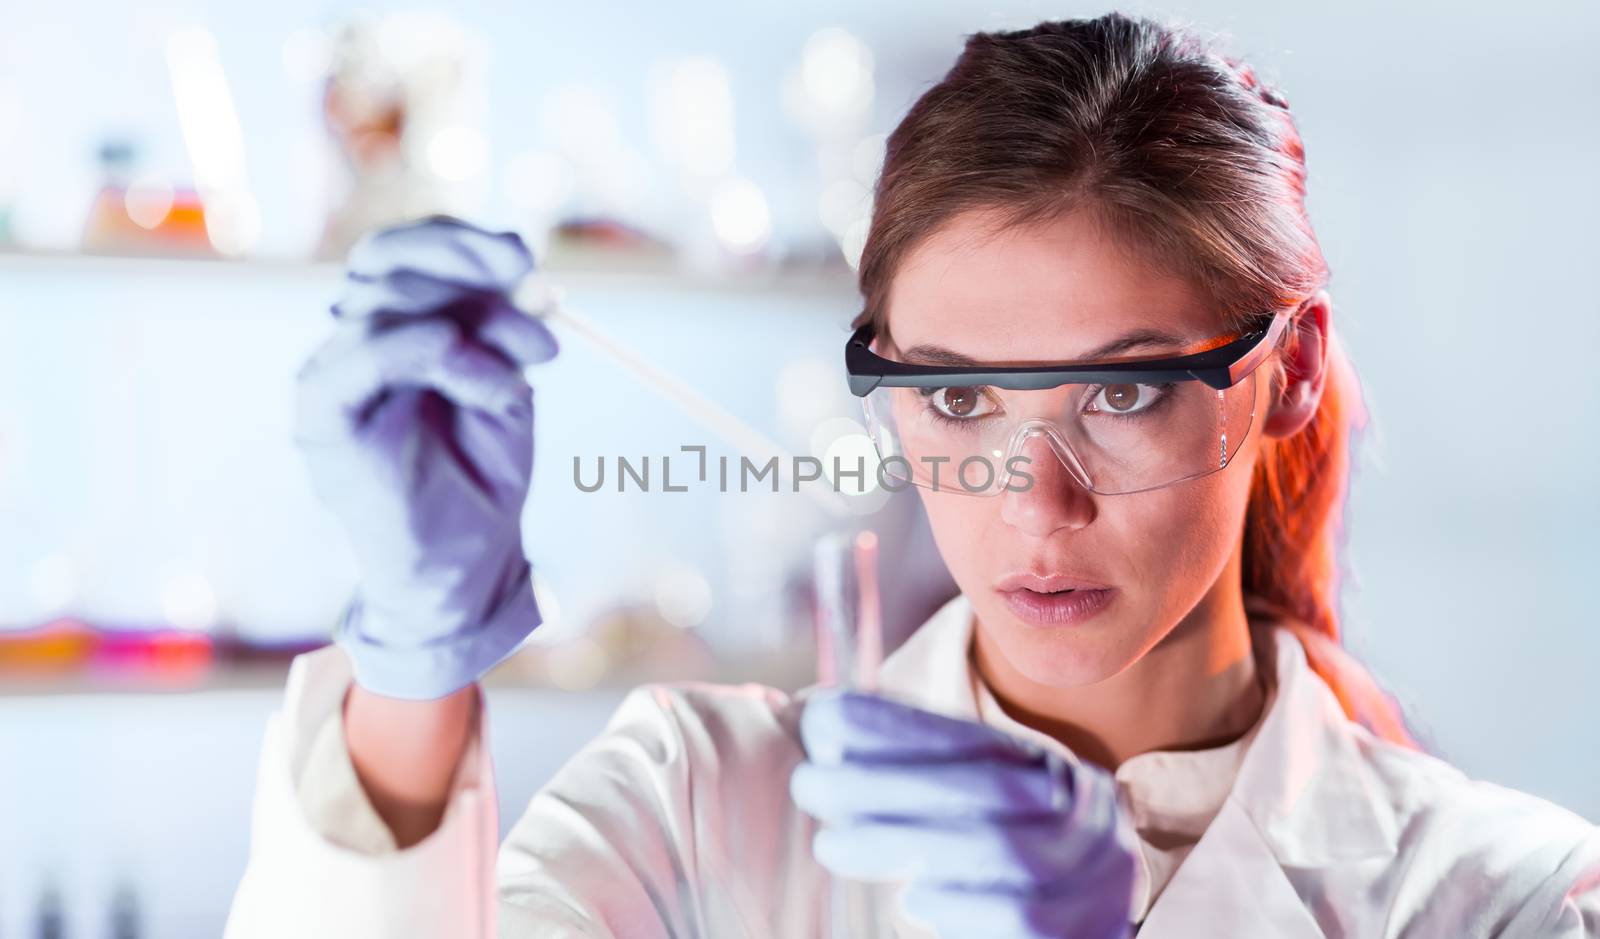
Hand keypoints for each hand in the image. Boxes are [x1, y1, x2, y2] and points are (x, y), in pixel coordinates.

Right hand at [295, 216, 557, 699]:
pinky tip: (485, 379)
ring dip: (471, 323)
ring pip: (380, 302)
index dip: (457, 239)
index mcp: (393, 327)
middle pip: (385, 262)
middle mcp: (353, 343)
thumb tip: (524, 273)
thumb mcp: (507, 383)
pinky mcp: (324, 417)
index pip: (403, 251)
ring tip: (525, 370)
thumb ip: (503, 328)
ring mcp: (333, 377)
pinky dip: (428, 349)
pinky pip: (364, 356)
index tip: (523, 255)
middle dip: (464, 261)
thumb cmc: (484, 477)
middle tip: (531, 282)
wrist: (467, 565)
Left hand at [791, 689, 1136, 938]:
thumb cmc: (1000, 882)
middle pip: (986, 784)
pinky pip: (1025, 913)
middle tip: (808, 785)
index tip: (821, 720)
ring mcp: (1096, 869)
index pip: (974, 736)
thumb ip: (910, 775)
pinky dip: (962, 905)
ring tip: (835, 846)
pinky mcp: (1088, 931)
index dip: (899, 726)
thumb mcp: (964, 817)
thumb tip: (815, 715)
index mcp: (1048, 770)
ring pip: (1003, 846)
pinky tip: (915, 900)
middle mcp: (1082, 810)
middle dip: (888, 781)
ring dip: (908, 841)